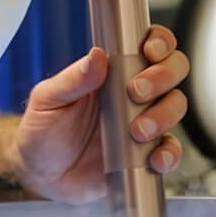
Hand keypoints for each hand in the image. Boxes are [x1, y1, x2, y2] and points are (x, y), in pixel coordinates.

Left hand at [13, 25, 189, 202]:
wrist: (40, 174)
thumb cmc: (42, 131)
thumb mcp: (47, 100)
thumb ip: (72, 80)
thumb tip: (96, 56)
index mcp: (110, 73)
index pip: (147, 46)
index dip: (159, 42)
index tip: (150, 50)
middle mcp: (132, 95)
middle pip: (172, 71)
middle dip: (163, 76)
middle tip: (136, 91)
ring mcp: (142, 122)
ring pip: (175, 107)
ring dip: (163, 115)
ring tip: (135, 130)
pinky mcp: (145, 153)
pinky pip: (171, 150)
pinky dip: (169, 153)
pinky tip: (153, 157)